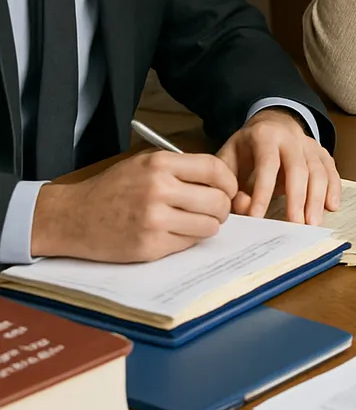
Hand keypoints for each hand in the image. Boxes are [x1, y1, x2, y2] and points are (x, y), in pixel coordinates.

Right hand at [32, 151, 237, 261]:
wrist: (72, 217)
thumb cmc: (113, 188)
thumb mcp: (145, 163)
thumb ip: (181, 169)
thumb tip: (222, 182)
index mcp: (160, 164)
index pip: (215, 169)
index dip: (229, 181)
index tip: (229, 189)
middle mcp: (159, 190)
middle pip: (217, 201)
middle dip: (223, 208)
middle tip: (216, 210)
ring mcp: (154, 220)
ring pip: (208, 226)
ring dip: (208, 225)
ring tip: (196, 222)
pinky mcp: (149, 246)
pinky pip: (188, 244)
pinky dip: (188, 239)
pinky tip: (176, 232)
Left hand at [217, 109, 341, 224]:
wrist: (272, 123)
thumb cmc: (248, 146)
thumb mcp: (229, 158)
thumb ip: (230, 183)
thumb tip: (244, 207)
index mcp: (265, 135)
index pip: (267, 164)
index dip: (262, 192)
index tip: (257, 218)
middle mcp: (291, 137)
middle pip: (298, 168)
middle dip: (297, 198)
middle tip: (295, 224)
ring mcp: (309, 144)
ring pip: (318, 170)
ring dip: (317, 198)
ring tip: (313, 223)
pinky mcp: (321, 152)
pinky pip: (331, 170)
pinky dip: (333, 188)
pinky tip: (331, 206)